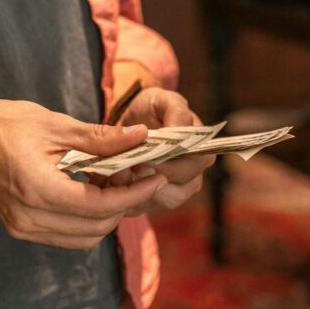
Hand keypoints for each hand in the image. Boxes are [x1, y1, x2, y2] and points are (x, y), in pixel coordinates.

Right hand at [0, 96, 167, 248]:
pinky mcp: (20, 228)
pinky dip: (87, 219)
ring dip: (107, 214)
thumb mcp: (56, 125)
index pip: (100, 206)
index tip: (156, 177)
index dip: (134, 194)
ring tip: (115, 182)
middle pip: (96, 227)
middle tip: (138, 174)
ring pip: (85, 237)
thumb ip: (101, 139)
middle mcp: (29, 217)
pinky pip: (66, 235)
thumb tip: (141, 138)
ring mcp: (23, 227)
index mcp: (37, 188)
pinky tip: (92, 191)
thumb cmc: (5, 123)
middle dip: (125, 204)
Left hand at [107, 88, 214, 211]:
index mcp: (199, 152)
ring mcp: (170, 192)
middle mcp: (190, 176)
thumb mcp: (163, 101)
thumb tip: (178, 130)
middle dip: (150, 181)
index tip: (148, 159)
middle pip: (178, 192)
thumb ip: (176, 110)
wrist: (129, 121)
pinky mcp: (148, 201)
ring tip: (117, 174)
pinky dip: (124, 197)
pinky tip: (111, 183)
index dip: (173, 166)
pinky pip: (139, 207)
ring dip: (136, 191)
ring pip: (158, 202)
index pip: (195, 166)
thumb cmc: (151, 109)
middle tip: (128, 168)